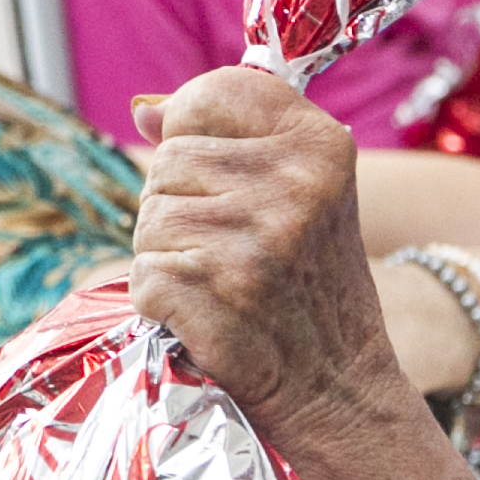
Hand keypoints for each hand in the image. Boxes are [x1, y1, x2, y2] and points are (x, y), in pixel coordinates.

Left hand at [130, 69, 422, 444]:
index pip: (215, 92)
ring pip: (148, 219)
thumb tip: (143, 109)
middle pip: (168, 160)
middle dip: (180, 207)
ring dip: (169, 257)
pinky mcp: (210, 290)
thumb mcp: (301, 194)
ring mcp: (251, 239)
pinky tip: (208, 317)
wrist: (337, 387)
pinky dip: (161, 304)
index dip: (193, 128)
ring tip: (224, 285)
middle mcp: (292, 183)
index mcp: (320, 144)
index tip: (218, 174)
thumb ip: (229, 140)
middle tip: (233, 252)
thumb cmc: (310, 286)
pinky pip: (142, 275)